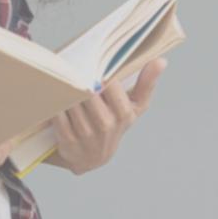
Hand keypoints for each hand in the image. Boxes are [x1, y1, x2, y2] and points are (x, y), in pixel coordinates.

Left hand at [50, 57, 166, 174]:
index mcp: (124, 113)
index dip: (100, 73)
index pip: (111, 85)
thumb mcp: (135, 107)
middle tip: (74, 68)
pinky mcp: (68, 140)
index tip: (94, 64)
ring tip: (65, 79)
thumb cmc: (115, 123)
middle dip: (80, 80)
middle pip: (88, 92)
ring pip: (72, 102)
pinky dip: (56, 104)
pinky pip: (58, 114)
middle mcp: (106, 125)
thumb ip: (147, 83)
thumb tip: (161, 61)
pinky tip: (56, 97)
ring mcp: (86, 135)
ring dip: (66, 90)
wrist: (93, 157)